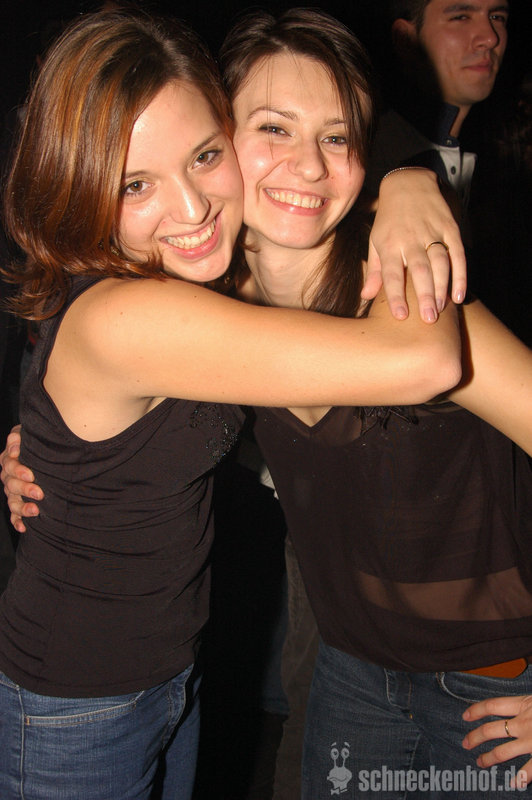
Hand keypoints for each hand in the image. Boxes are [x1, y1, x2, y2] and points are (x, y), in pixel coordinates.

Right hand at [1, 425, 42, 532]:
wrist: (50, 454)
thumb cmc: (40, 442)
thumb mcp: (28, 434)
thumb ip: (19, 437)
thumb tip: (15, 449)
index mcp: (10, 459)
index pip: (8, 465)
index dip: (17, 471)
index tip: (31, 474)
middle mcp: (9, 477)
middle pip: (11, 485)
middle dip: (24, 490)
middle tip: (39, 492)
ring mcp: (13, 492)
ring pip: (13, 502)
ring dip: (22, 508)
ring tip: (35, 511)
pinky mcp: (19, 503)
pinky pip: (15, 515)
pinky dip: (18, 521)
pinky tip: (24, 527)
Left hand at [364, 168, 466, 322]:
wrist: (408, 183)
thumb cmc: (389, 220)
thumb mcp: (376, 242)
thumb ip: (374, 271)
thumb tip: (365, 296)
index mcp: (389, 245)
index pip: (392, 274)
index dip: (396, 296)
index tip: (401, 316)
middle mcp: (410, 239)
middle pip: (420, 271)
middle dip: (425, 296)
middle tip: (429, 320)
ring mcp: (431, 232)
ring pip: (440, 263)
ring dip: (442, 287)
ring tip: (441, 309)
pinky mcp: (449, 227)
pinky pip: (457, 253)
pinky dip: (460, 274)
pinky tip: (458, 295)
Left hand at [463, 694, 531, 786]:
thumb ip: (526, 705)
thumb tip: (513, 707)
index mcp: (524, 705)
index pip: (492, 706)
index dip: (476, 710)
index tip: (466, 716)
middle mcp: (524, 722)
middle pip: (490, 730)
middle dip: (475, 737)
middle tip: (466, 743)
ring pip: (502, 752)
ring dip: (488, 758)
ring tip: (480, 762)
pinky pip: (528, 770)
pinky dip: (520, 777)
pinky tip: (513, 782)